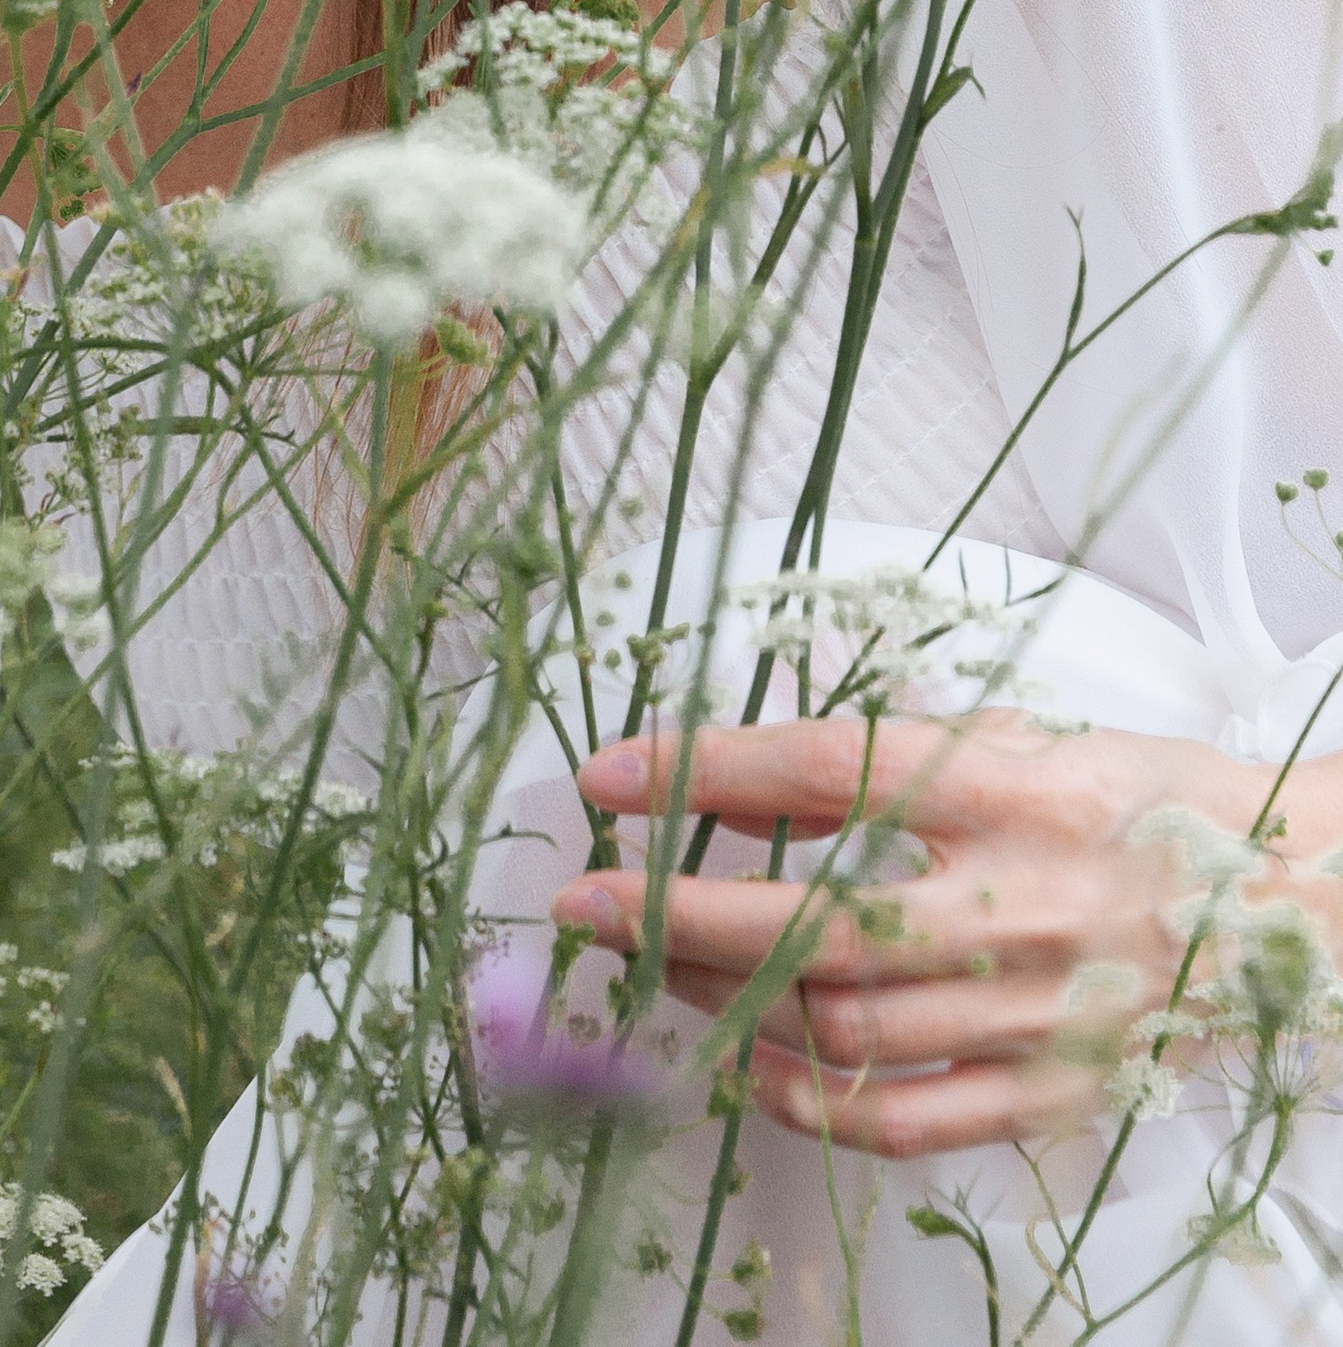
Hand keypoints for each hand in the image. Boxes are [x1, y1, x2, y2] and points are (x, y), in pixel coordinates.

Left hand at [552, 714, 1342, 1159]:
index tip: (606, 776)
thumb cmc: (1146, 803)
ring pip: (843, 1026)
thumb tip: (752, 768)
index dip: (705, 770)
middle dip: (675, 912)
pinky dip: (807, 1099)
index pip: (831, 771)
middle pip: (817, 919)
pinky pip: (906, 1118)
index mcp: (1015, 786)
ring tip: (653, 967)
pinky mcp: (1053, 1091)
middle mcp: (1025, 900)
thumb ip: (902, 755)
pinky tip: (745, 1064)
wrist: (1293, 901)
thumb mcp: (1028, 735)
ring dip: (724, 999)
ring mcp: (1039, 1009)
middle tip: (582, 901)